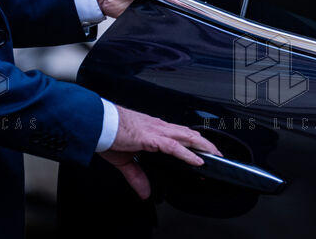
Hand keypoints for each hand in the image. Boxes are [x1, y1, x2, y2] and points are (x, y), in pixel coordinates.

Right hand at [99, 106, 220, 199]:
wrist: (97, 124)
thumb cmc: (109, 134)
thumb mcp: (125, 160)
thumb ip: (137, 176)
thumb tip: (145, 192)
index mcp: (154, 129)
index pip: (180, 134)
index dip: (194, 142)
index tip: (205, 150)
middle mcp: (159, 127)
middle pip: (190, 134)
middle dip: (206, 144)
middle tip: (219, 154)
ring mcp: (157, 131)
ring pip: (187, 137)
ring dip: (203, 147)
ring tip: (215, 155)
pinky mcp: (151, 138)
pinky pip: (175, 146)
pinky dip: (188, 154)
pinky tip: (197, 160)